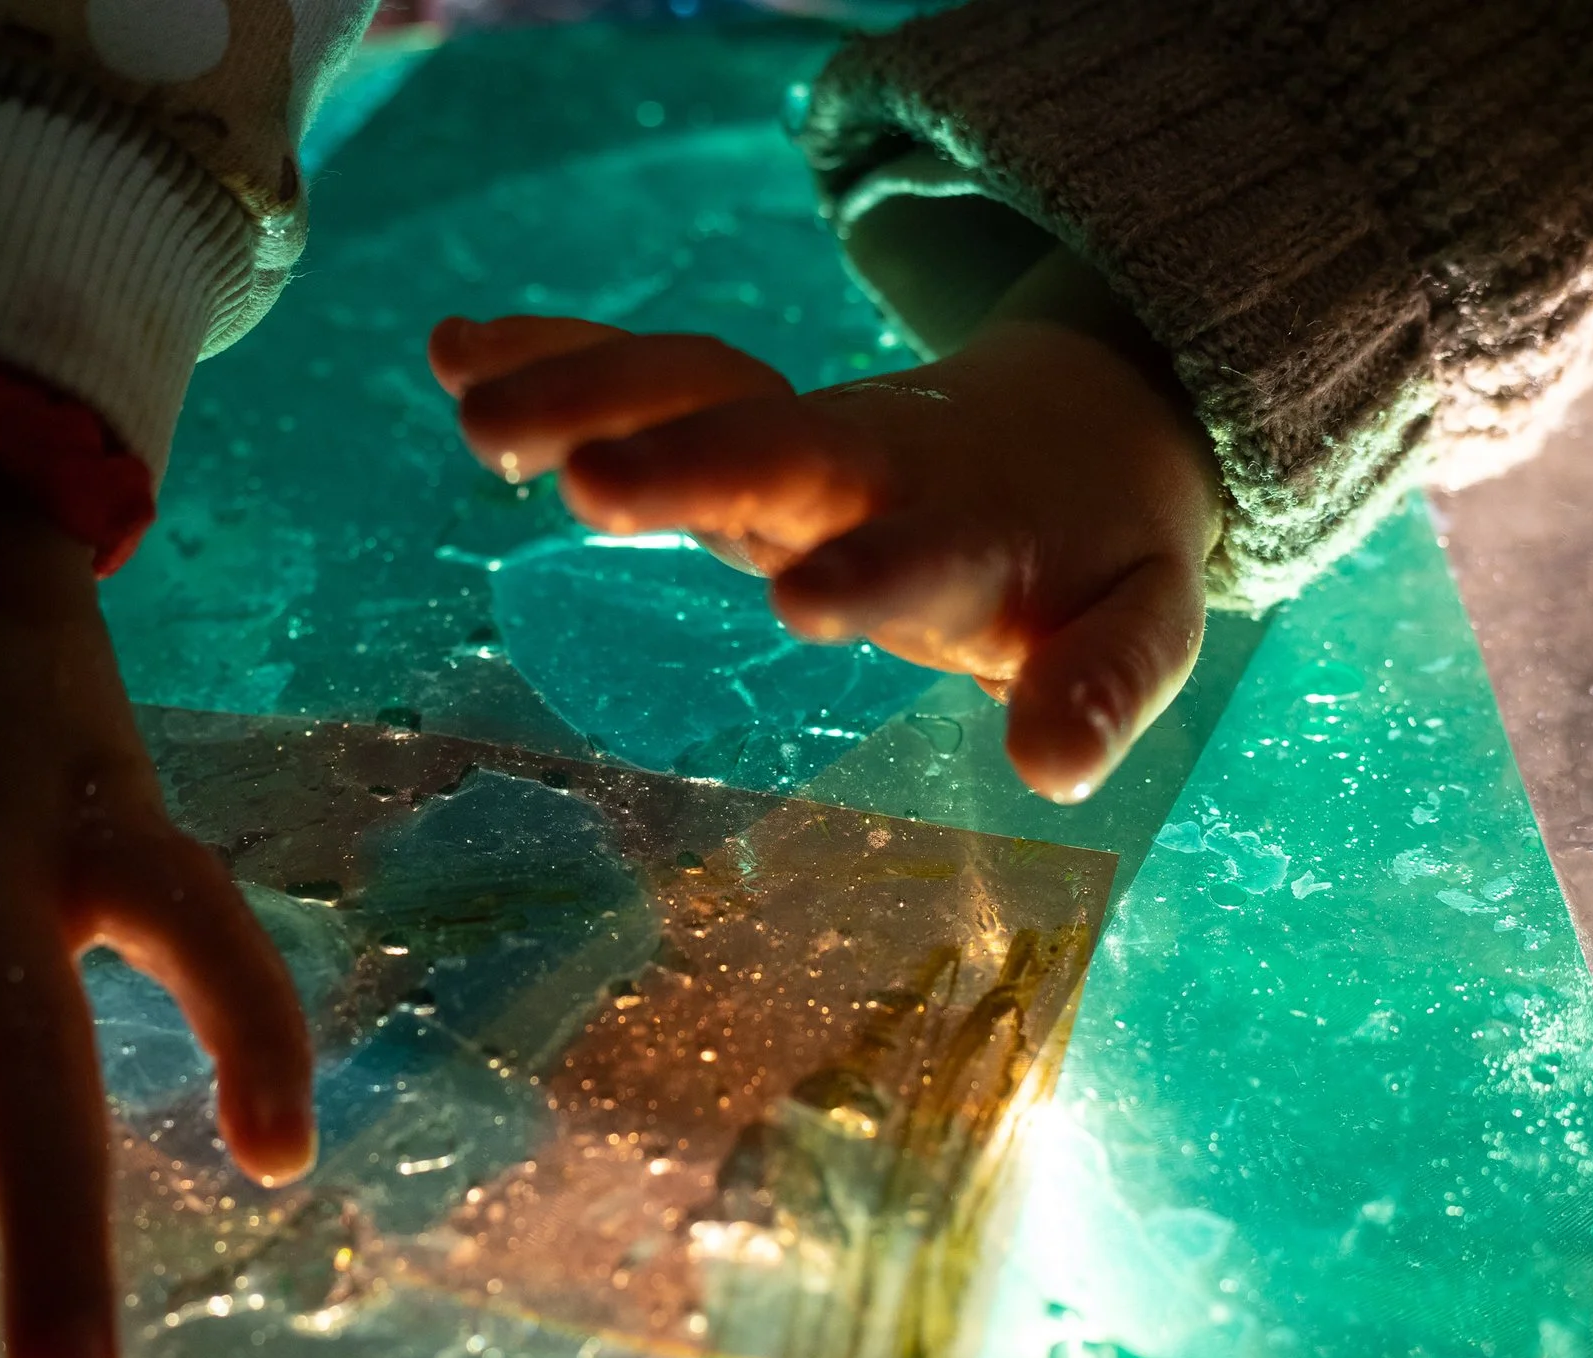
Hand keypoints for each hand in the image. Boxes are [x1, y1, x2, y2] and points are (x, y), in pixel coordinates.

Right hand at [427, 249, 1222, 802]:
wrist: (1084, 427)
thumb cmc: (1094, 554)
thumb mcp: (1140, 620)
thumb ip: (1104, 684)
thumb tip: (1051, 770)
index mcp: (968, 529)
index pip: (919, 551)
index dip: (869, 573)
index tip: (800, 603)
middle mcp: (867, 463)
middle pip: (775, 443)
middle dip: (685, 461)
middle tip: (582, 482)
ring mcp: (792, 430)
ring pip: (693, 387)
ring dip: (587, 392)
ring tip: (473, 414)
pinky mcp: (739, 413)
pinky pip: (645, 372)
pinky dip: (554, 353)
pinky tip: (453, 353)